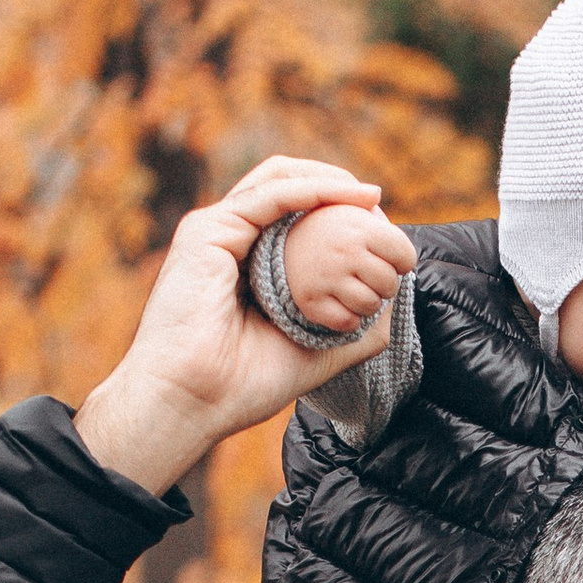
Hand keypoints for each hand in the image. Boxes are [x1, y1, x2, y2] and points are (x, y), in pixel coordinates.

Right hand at [75, 158, 417, 495]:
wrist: (191, 402)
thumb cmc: (240, 387)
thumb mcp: (312, 354)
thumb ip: (349, 331)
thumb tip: (391, 312)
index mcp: (245, 267)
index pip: (292, 222)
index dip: (335, 217)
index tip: (379, 229)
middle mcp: (228, 242)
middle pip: (285, 190)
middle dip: (334, 188)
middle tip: (376, 201)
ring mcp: (214, 232)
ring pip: (277, 180)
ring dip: (327, 181)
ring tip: (368, 195)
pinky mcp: (205, 231)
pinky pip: (267, 195)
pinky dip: (309, 190)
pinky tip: (345, 195)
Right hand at [281, 196, 413, 335]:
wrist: (278, 246)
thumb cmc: (327, 229)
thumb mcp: (349, 209)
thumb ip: (372, 210)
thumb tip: (375, 194)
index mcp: (359, 225)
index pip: (406, 256)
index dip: (401, 260)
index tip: (387, 256)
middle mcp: (343, 250)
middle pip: (390, 284)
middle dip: (384, 283)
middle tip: (365, 273)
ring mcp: (326, 277)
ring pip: (371, 306)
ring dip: (367, 302)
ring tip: (351, 287)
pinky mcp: (310, 301)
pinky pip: (348, 323)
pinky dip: (348, 319)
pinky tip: (337, 302)